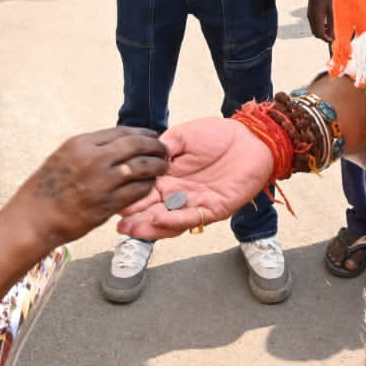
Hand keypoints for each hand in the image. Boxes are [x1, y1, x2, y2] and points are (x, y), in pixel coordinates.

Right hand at [2, 127, 167, 247]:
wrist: (34, 218)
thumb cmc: (46, 188)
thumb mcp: (64, 157)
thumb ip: (89, 149)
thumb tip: (117, 144)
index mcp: (81, 144)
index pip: (121, 132)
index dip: (141, 132)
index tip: (152, 134)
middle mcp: (93, 159)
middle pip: (135, 145)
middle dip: (154, 145)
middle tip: (164, 148)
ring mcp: (101, 182)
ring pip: (141, 167)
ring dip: (156, 165)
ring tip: (163, 166)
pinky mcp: (107, 204)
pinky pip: (136, 191)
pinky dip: (147, 186)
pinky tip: (151, 185)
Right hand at [116, 116, 272, 239]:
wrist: (251, 139)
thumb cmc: (218, 135)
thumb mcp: (184, 136)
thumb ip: (164, 147)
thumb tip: (143, 157)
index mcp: (170, 177)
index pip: (146, 192)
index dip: (130, 198)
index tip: (113, 202)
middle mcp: (180, 194)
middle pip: (154, 211)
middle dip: (136, 220)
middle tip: (118, 225)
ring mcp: (196, 203)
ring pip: (170, 220)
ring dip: (151, 226)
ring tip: (133, 229)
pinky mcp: (214, 209)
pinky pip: (193, 217)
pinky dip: (176, 220)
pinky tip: (160, 220)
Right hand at [307, 0, 333, 42]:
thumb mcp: (331, 10)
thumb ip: (332, 23)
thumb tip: (333, 34)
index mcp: (317, 19)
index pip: (320, 34)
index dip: (326, 39)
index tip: (333, 40)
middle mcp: (311, 19)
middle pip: (316, 33)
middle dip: (324, 37)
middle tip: (332, 36)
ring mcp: (309, 16)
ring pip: (314, 29)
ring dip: (321, 32)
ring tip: (330, 30)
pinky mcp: (309, 13)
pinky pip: (313, 24)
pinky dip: (319, 27)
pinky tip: (326, 23)